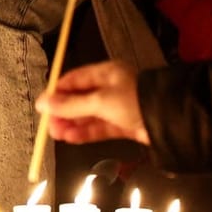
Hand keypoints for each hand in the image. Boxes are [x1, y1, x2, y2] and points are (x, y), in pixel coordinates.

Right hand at [35, 60, 149, 144]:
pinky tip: (71, 138)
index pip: (74, 80)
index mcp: (105, 73)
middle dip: (63, 112)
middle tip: (48, 125)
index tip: (42, 106)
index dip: (57, 92)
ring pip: (88, 115)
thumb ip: (71, 105)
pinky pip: (99, 127)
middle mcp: (109, 88)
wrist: (170, 121)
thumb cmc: (132, 101)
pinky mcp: (122, 125)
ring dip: (72, 124)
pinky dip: (85, 132)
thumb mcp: (100, 101)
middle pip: (80, 99)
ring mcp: (116, 107)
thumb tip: (42, 103)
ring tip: (56, 134)